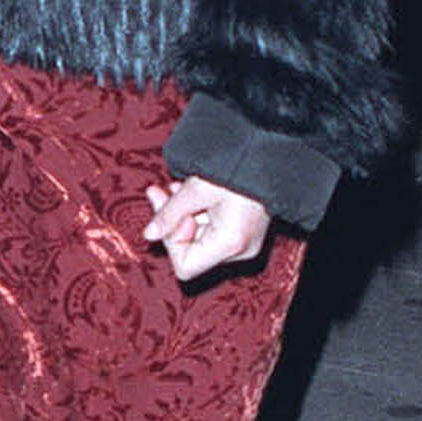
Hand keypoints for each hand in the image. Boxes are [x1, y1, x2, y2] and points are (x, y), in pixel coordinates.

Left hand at [143, 175, 271, 282]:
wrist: (272, 154)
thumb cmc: (239, 166)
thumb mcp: (197, 188)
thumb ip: (169, 214)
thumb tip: (149, 234)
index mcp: (230, 244)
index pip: (185, 266)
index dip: (173, 241)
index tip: (179, 213)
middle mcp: (241, 251)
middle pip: (192, 252)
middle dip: (174, 222)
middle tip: (159, 192)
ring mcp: (246, 243)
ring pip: (200, 239)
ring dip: (185, 214)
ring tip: (178, 186)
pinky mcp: (247, 233)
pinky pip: (214, 232)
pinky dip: (200, 214)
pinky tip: (193, 191)